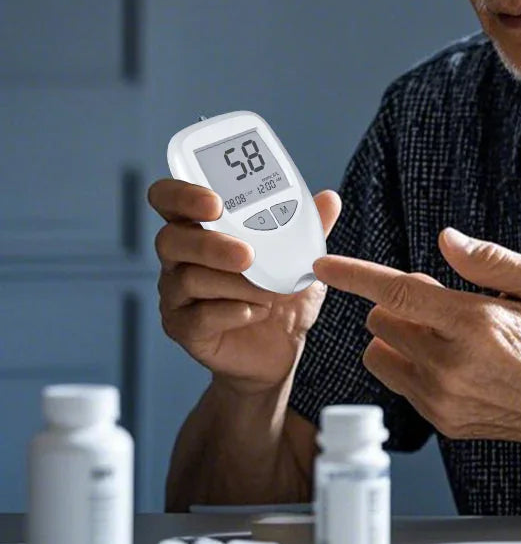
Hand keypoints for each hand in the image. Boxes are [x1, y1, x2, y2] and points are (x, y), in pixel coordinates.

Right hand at [149, 179, 340, 394]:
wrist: (281, 348)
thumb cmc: (280, 292)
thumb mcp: (300, 258)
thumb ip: (308, 227)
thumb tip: (329, 199)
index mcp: (199, 226)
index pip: (168, 199)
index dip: (182, 195)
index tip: (216, 203)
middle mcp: (179, 258)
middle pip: (170, 239)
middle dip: (210, 244)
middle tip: (249, 255)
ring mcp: (176, 295)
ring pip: (188, 279)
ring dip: (237, 284)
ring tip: (271, 292)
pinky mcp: (183, 329)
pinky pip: (198, 317)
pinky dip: (232, 312)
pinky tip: (256, 311)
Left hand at [313, 227, 520, 463]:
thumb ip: (490, 260)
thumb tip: (446, 241)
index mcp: (474, 324)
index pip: (397, 291)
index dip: (354, 275)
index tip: (324, 265)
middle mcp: (451, 365)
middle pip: (383, 318)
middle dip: (402, 302)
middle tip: (447, 303)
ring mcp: (443, 398)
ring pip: (382, 350)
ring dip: (400, 334)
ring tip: (446, 333)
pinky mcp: (442, 420)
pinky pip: (398, 380)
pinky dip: (411, 363)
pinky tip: (452, 361)